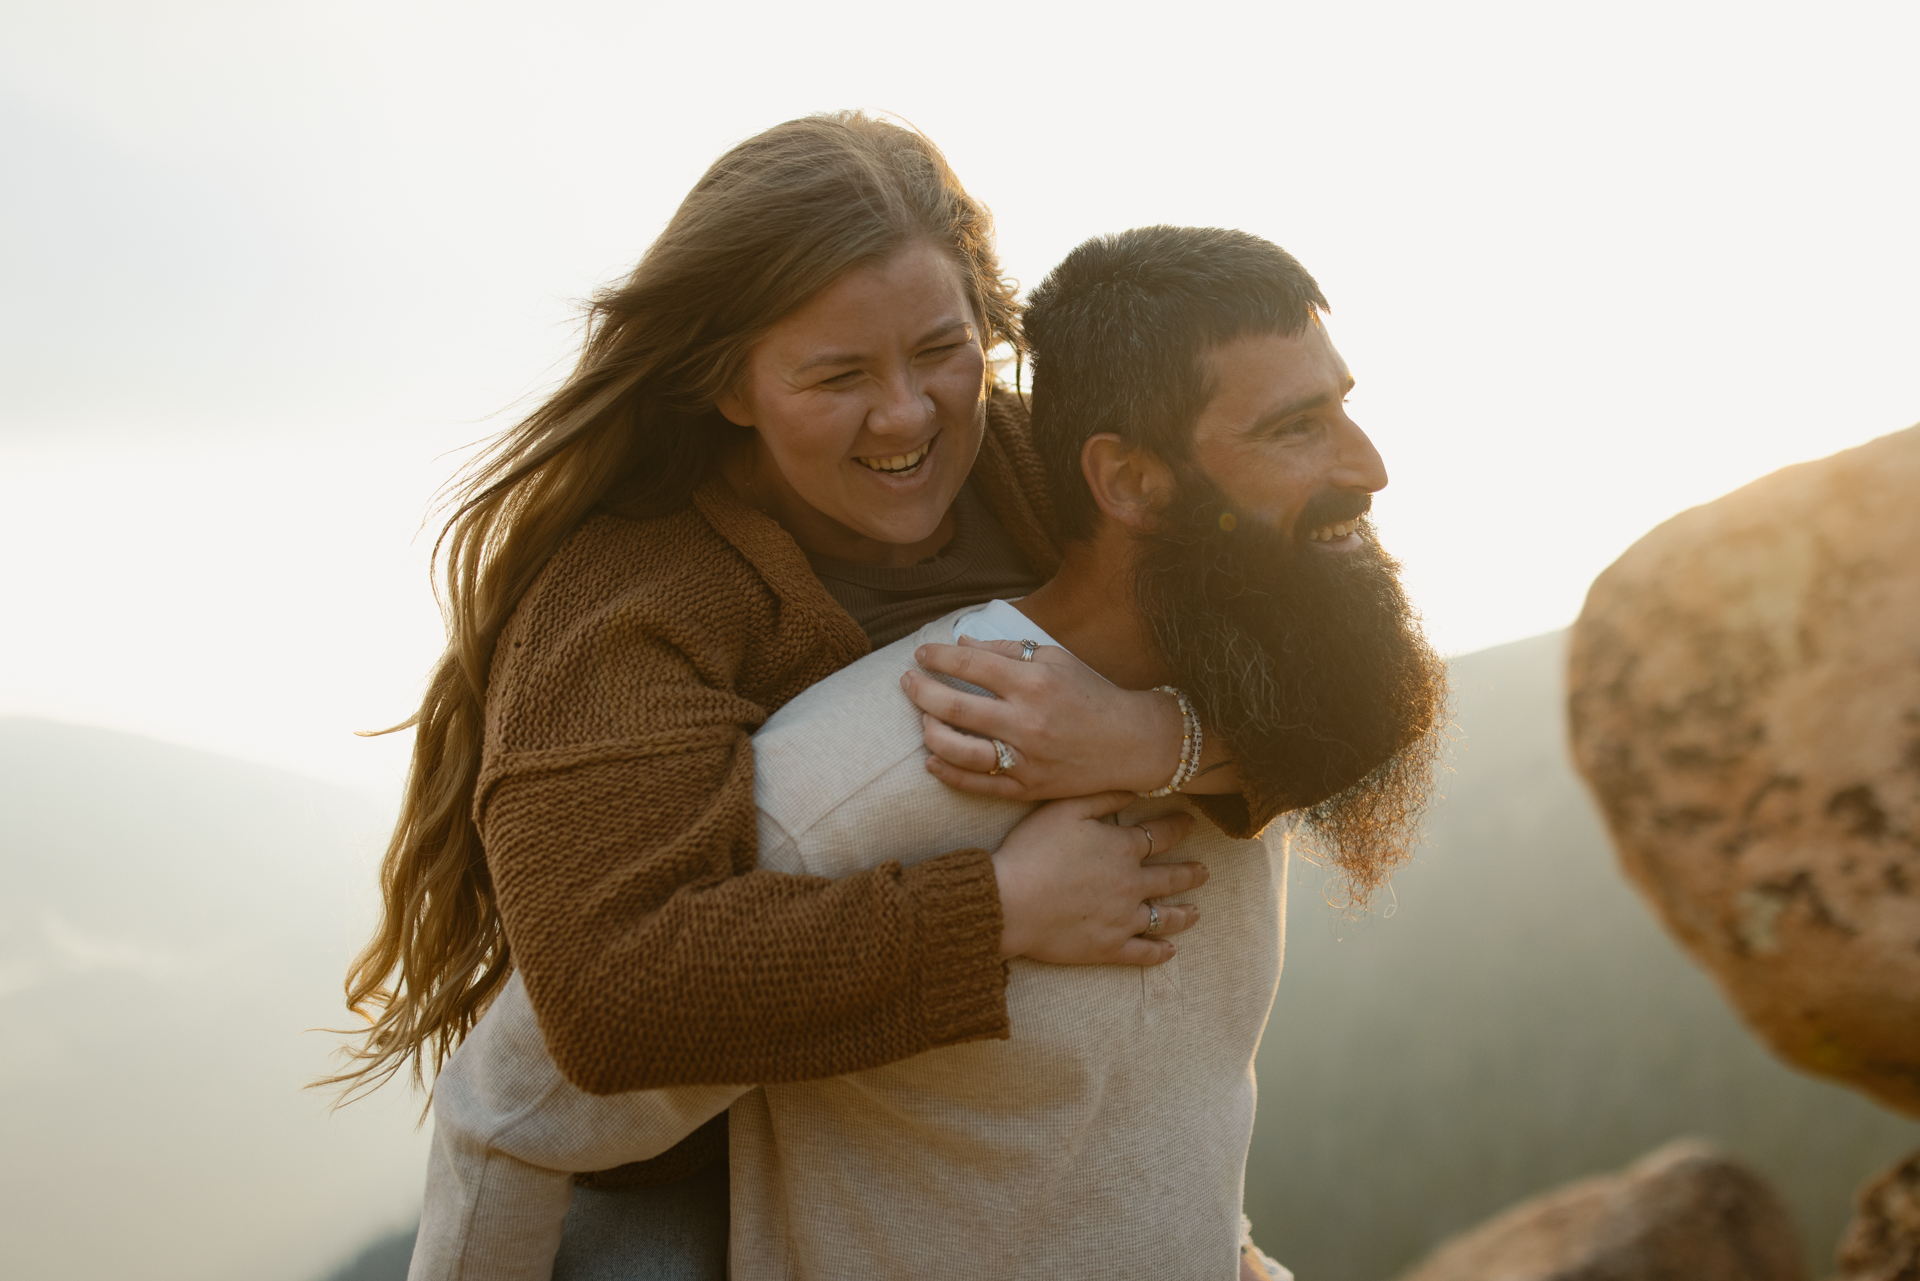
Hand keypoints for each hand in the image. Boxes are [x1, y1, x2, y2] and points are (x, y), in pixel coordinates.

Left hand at [902, 636, 1184, 799]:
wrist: (1129, 742)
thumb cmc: (1090, 693)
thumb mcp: (1055, 659)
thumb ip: (1007, 649)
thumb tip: (961, 642)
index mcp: (1033, 682)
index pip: (970, 663)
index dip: (937, 656)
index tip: (921, 653)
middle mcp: (1026, 721)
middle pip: (953, 706)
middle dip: (920, 690)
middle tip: (907, 681)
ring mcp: (1025, 758)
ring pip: (958, 749)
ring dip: (929, 731)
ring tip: (923, 718)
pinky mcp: (1027, 787)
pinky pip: (976, 784)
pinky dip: (946, 772)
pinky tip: (931, 758)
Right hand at [991, 791, 1204, 965]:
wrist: (1010, 902)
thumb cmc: (1032, 851)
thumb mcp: (1065, 809)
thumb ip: (1103, 797)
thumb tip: (1134, 789)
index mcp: (1122, 848)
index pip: (1161, 834)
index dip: (1179, 827)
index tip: (1191, 824)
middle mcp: (1132, 884)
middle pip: (1171, 877)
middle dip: (1191, 873)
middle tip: (1204, 871)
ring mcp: (1124, 919)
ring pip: (1164, 918)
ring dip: (1183, 914)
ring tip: (1196, 912)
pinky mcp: (1109, 947)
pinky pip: (1143, 952)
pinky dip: (1159, 952)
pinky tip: (1170, 951)